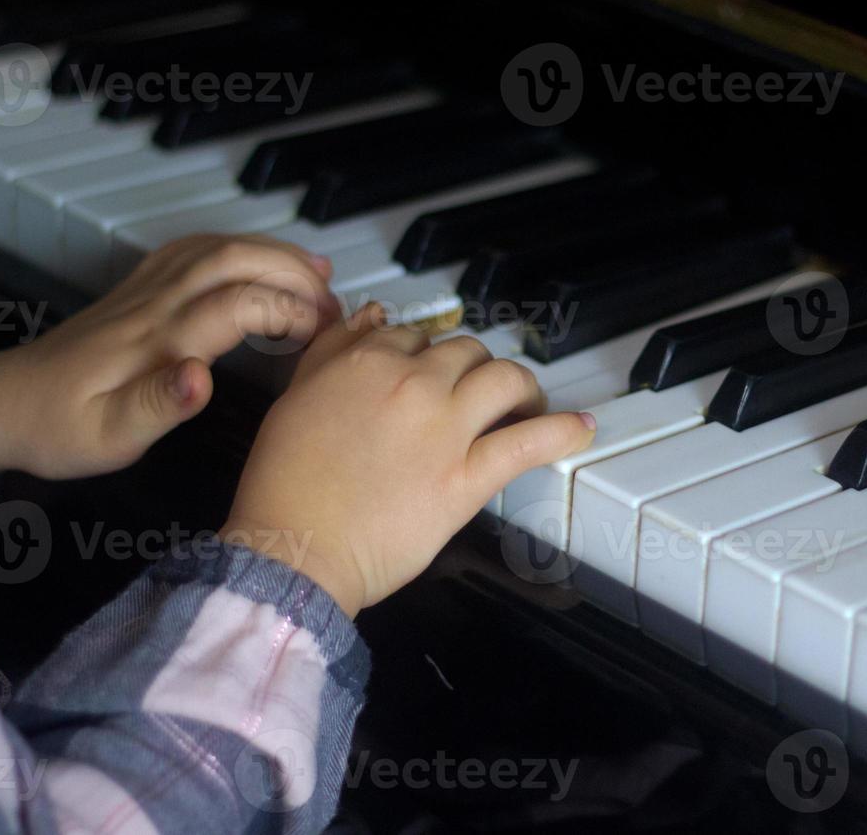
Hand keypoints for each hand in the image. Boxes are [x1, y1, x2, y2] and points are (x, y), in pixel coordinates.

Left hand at [0, 235, 338, 481]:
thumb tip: (204, 376)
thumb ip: (160, 405)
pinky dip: (236, 245)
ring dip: (272, 252)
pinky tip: (257, 257)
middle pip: (235, 260)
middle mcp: (154, 304)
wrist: (3, 406)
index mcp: (157, 340)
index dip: (290, 311)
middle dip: (294, 273)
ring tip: (319, 273)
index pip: (239, 304)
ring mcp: (144, 290)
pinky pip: (192, 248)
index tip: (324, 333)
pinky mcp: (136, 290)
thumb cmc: (60, 431)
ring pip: (217, 247)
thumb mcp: (109, 438)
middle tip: (336, 304)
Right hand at [221, 306, 596, 614]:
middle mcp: (411, 384)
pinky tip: (582, 427)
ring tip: (528, 402)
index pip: (415, 335)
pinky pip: (528, 442)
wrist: (294, 551)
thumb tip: (370, 314)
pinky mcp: (468, 477)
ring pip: (504, 380)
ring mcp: (445, 428)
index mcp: (365, 361)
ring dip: (522, 387)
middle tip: (478, 394)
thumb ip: (334, 349)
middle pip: (467, 352)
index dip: (427, 356)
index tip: (434, 374)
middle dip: (475, 369)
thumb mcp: (295, 397)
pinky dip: (563, 431)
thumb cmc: (285, 486)